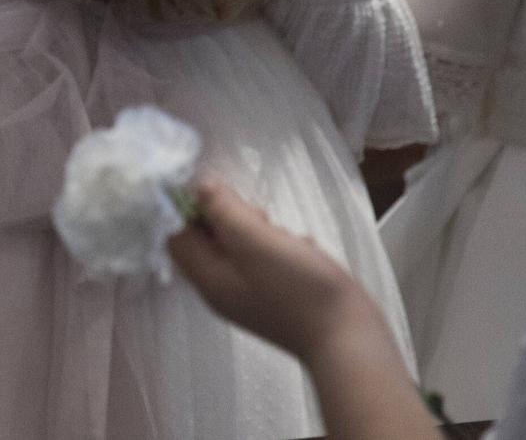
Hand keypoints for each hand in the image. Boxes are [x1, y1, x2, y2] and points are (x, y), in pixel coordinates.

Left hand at [167, 177, 387, 362]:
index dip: (187, 207)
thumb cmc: (299, 289)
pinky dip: (279, 246)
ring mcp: (249, 294)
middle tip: (257, 217)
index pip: (175, 235)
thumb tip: (199, 186)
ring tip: (282, 235)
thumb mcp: (255, 241)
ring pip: (238, 245)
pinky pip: (265, 259)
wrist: (350, 338)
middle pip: (206, 238)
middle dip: (227, 217)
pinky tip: (300, 248)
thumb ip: (223, 211)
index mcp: (207, 278)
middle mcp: (221, 288)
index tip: (218, 193)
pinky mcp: (275, 294)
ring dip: (257, 230)